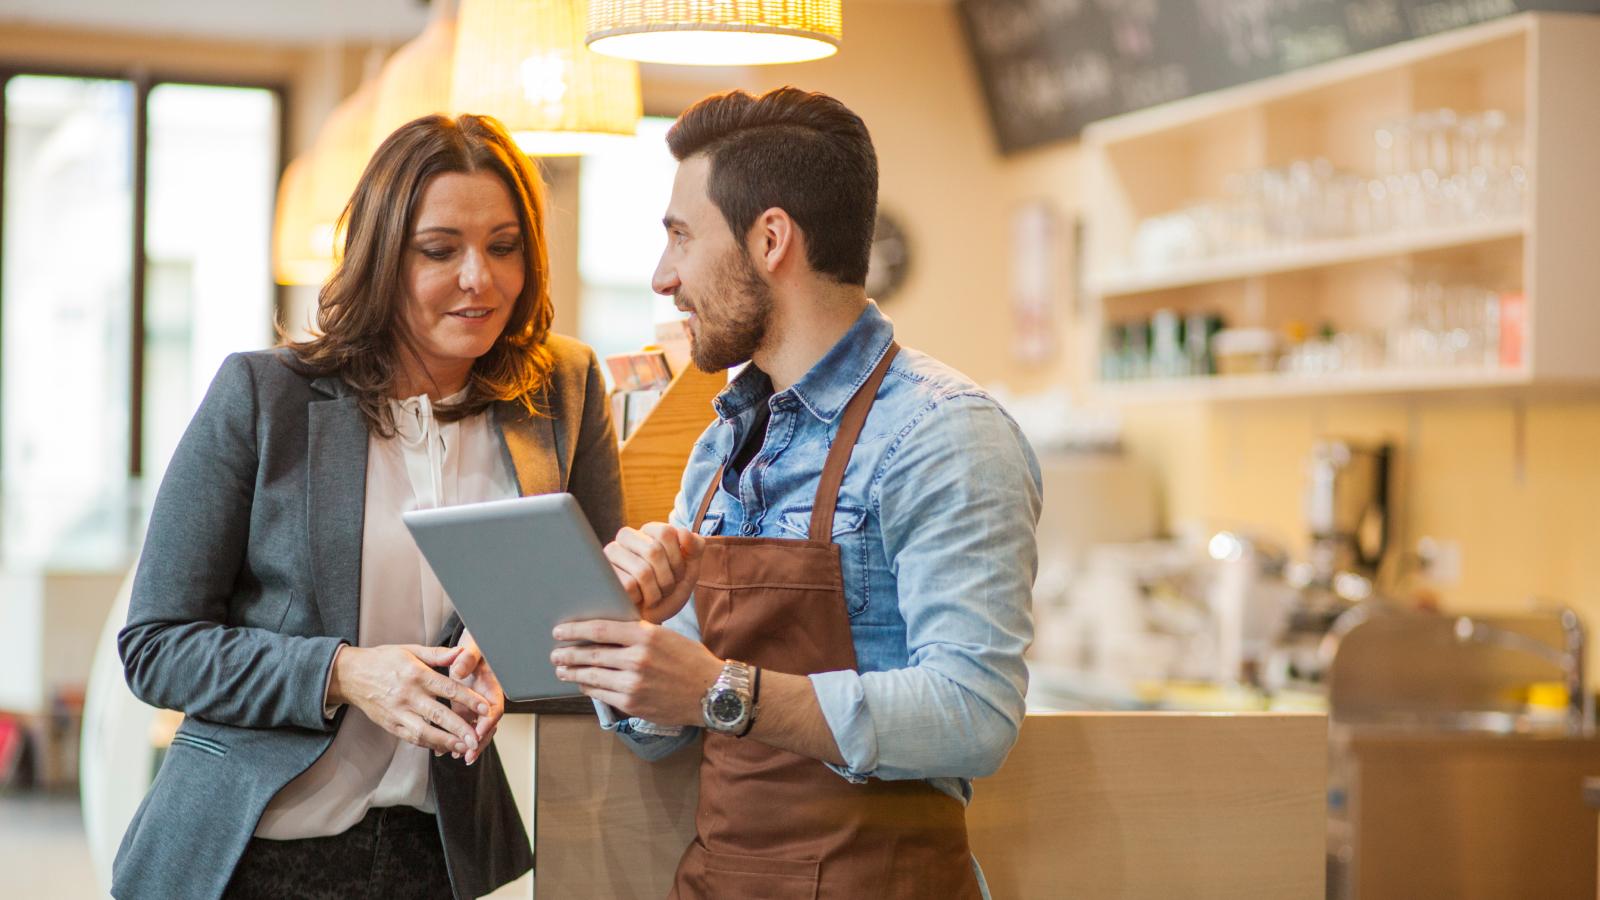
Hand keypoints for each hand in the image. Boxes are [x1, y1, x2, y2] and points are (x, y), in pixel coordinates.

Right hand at [327, 644, 490, 756]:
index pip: (448, 689)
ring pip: (424, 732)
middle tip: (478, 738)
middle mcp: (408, 695)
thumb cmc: (384, 660)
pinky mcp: (390, 725)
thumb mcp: (410, 650)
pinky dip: (429, 744)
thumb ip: (438, 654)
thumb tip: (462, 652)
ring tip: (464, 747)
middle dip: (460, 729)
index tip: (485, 709)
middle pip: (438, 715)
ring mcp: (398, 712)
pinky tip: (444, 747)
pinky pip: (411, 738)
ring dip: (446, 742)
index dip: (468, 700)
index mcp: (416, 674)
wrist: (350, 675)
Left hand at [448, 630, 504, 765]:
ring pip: (474, 729)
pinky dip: (454, 737)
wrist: (470, 647)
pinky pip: (461, 726)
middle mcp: (485, 699)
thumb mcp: (472, 648)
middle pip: (487, 725)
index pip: (495, 708)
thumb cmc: (473, 646)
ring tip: (454, 755)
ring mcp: (475, 706)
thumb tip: (460, 667)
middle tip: (468, 754)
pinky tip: (441, 748)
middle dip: (478, 741)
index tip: (479, 731)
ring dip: (466, 744)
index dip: (488, 721)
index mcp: (491, 686)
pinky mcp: (463, 708)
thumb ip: (467, 657)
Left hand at [550, 619, 721, 725]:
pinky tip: (582, 684)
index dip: (576, 630)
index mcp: (646, 635)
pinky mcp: (632, 703)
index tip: (560, 631)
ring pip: (592, 676)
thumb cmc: (690, 661)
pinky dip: (588, 688)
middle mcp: (638, 658)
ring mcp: (633, 683)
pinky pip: (602, 694)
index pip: (601, 629)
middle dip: (568, 653)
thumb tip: (605, 632)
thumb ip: (637, 634)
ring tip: (562, 669)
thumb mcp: (666, 636)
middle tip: (555, 653)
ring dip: (573, 672)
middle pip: (591, 653)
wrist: (712, 692)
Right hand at [603, 523, 704, 623]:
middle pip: (654, 551)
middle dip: (668, 578)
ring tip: (653, 597)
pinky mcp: (602, 575)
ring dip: (655, 592)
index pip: (666, 532)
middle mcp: (626, 537)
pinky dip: (640, 599)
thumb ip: (695, 548)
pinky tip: (638, 600)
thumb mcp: (689, 570)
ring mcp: (611, 555)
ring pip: (642, 571)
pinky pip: (629, 586)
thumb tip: (684, 532)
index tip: (678, 573)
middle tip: (666, 589)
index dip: (678, 558)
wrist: (650, 620)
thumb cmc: (668, 592)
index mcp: (648, 531)